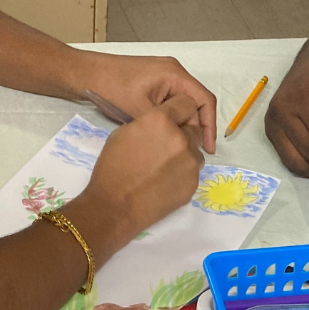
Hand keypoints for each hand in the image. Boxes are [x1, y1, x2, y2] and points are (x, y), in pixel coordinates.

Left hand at [78, 50, 217, 153]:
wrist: (86, 75)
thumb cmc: (112, 89)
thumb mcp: (141, 111)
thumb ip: (166, 125)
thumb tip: (184, 141)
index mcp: (174, 74)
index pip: (204, 100)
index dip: (210, 126)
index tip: (208, 149)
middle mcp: (173, 72)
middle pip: (195, 104)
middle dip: (195, 129)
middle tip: (189, 153)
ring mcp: (163, 77)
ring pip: (183, 106)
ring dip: (183, 126)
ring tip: (178, 148)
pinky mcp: (154, 85)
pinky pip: (171, 104)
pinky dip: (172, 121)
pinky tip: (166, 137)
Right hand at [82, 96, 203, 241]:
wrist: (115, 206)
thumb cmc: (112, 168)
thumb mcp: (125, 133)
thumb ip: (149, 124)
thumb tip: (161, 126)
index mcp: (161, 121)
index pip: (186, 103)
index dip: (180, 110)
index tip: (175, 118)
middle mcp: (181, 139)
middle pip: (194, 129)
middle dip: (183, 135)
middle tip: (166, 148)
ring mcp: (190, 163)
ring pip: (196, 153)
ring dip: (185, 156)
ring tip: (165, 168)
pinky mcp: (193, 184)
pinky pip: (193, 173)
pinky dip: (183, 175)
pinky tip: (166, 182)